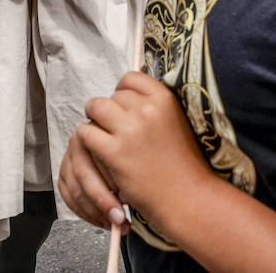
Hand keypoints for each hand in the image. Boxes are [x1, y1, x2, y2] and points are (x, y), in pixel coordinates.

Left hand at [59, 72, 209, 230]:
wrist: (187, 197)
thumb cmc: (183, 163)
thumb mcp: (175, 121)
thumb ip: (154, 105)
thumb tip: (128, 90)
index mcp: (164, 98)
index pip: (131, 77)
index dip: (123, 91)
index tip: (124, 106)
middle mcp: (146, 109)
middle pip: (113, 95)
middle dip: (111, 110)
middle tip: (115, 127)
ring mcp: (129, 130)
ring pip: (96, 108)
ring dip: (95, 119)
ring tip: (101, 133)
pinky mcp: (114, 151)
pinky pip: (87, 132)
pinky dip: (89, 139)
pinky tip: (99, 149)